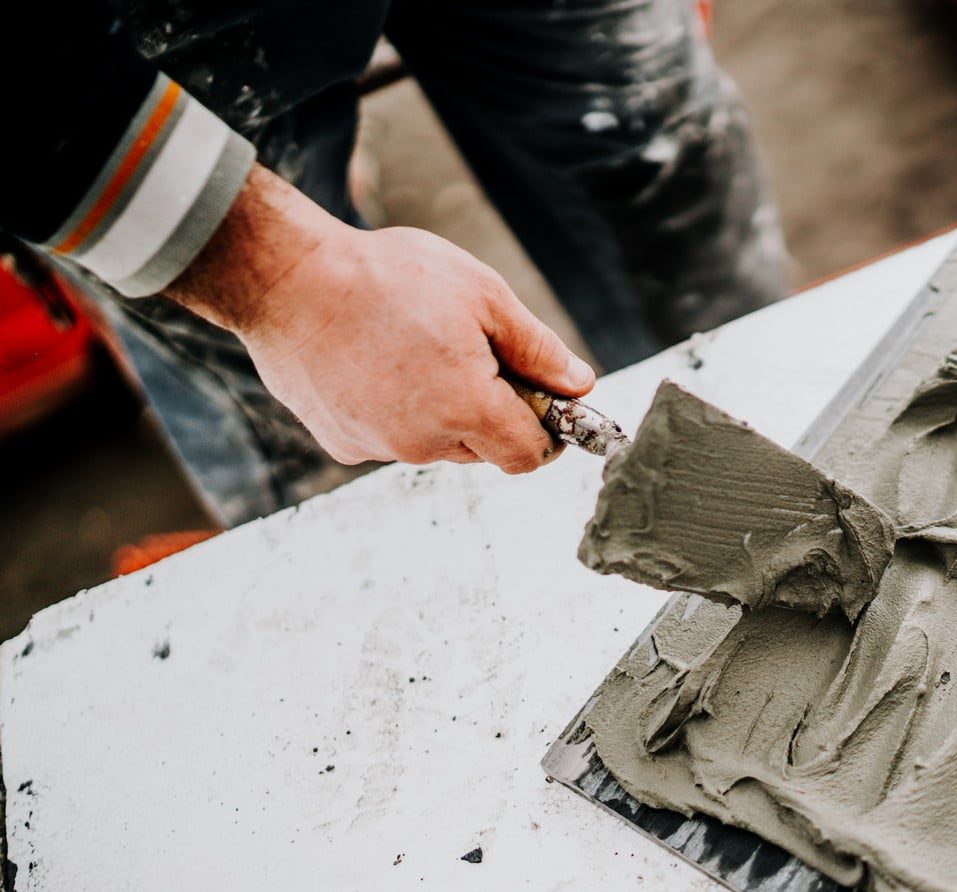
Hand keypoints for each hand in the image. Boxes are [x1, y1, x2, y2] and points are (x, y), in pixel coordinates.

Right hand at [165, 166, 594, 472]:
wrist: (285, 278)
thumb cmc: (387, 277)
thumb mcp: (483, 297)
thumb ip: (538, 349)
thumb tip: (579, 385)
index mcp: (466, 409)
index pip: (528, 456)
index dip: (544, 431)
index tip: (540, 401)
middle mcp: (422, 443)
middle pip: (483, 449)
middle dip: (490, 412)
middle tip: (470, 353)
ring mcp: (377, 446)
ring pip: (435, 442)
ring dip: (440, 409)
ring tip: (414, 348)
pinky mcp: (341, 442)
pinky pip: (389, 436)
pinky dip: (394, 409)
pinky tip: (375, 361)